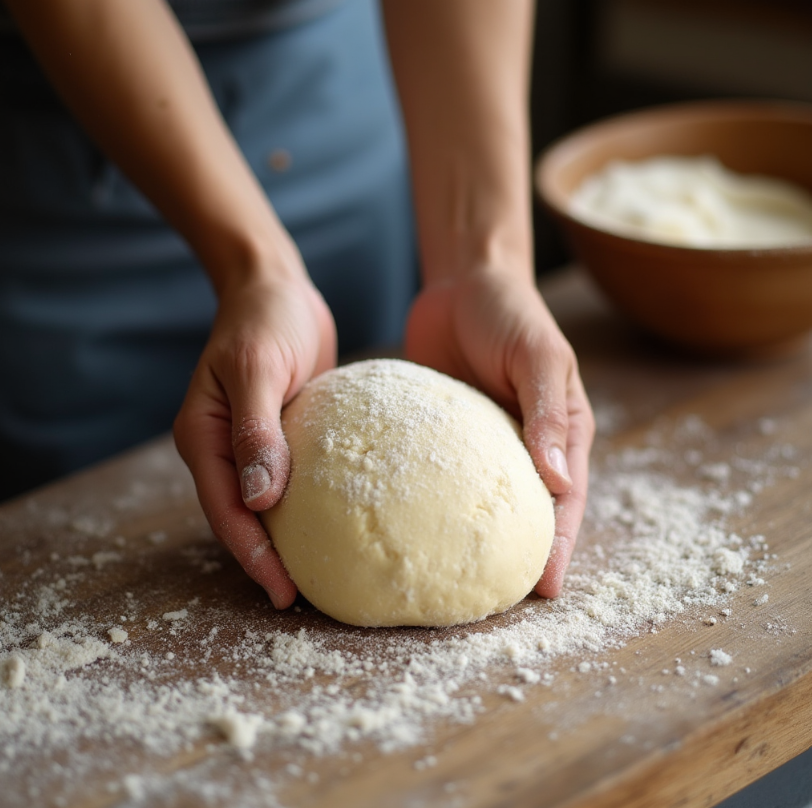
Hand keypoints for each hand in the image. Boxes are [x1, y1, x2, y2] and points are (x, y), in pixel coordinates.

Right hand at [174, 270, 335, 607]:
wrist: (277, 288)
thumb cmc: (266, 319)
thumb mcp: (258, 367)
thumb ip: (256, 431)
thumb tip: (261, 500)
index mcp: (202, 436)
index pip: (226, 510)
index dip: (252, 555)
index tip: (284, 591)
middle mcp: (221, 448)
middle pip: (240, 518)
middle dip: (266, 560)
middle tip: (304, 598)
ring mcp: (250, 445)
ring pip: (263, 506)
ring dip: (285, 540)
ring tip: (319, 575)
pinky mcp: (279, 437)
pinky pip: (288, 482)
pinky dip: (303, 508)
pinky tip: (332, 527)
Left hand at [404, 267, 593, 597]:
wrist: (464, 280)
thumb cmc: (513, 313)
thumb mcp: (539, 357)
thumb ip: (547, 415)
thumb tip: (560, 483)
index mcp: (560, 434)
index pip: (567, 503)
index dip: (559, 547)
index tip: (545, 591)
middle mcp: (522, 447)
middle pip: (523, 513)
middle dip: (514, 556)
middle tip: (493, 602)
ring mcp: (478, 445)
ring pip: (478, 503)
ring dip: (468, 539)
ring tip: (446, 578)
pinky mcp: (440, 435)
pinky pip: (435, 475)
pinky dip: (427, 502)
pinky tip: (404, 526)